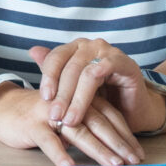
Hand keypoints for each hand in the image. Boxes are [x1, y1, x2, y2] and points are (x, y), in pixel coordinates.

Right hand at [0, 78, 142, 165]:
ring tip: (113, 164)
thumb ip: (88, 124)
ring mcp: (51, 114)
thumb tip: (113, 145)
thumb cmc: (41, 115)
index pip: (109, 114)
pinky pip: (49, 141)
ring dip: (98, 149)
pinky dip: (60, 154)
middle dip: (118, 143)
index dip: (125, 134)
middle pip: (99, 122)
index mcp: (80, 98)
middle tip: (134, 161)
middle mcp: (69, 103)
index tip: (138, 153)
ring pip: (78, 131)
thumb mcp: (68, 115)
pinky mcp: (33, 125)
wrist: (4, 107)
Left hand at [32, 39, 161, 139]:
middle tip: (54, 116)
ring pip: (84, 72)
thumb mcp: (74, 91)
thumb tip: (32, 51)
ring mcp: (108, 51)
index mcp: (75, 49)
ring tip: (69, 119)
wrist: (133, 111)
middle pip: (68, 67)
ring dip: (75, 98)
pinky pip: (105, 68)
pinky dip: (93, 85)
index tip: (43, 99)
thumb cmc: (102, 100)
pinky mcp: (124, 62)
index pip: (55, 58)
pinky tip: (88, 101)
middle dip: (60, 94)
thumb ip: (56, 73)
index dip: (47, 77)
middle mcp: (90, 46)